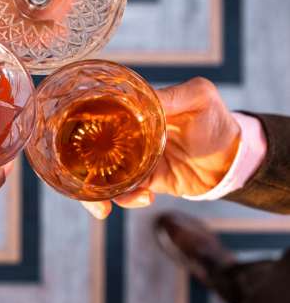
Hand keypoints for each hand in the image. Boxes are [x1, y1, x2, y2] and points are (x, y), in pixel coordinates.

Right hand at [82, 77, 240, 218]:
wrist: (233, 158)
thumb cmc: (215, 118)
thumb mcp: (199, 96)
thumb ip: (174, 96)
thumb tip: (145, 100)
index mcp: (134, 109)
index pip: (99, 113)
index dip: (79, 123)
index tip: (68, 137)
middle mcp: (128, 133)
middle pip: (91, 148)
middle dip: (77, 169)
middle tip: (80, 186)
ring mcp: (135, 158)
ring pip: (103, 175)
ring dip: (99, 193)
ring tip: (106, 207)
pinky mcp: (146, 180)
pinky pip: (126, 192)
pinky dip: (127, 199)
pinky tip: (145, 198)